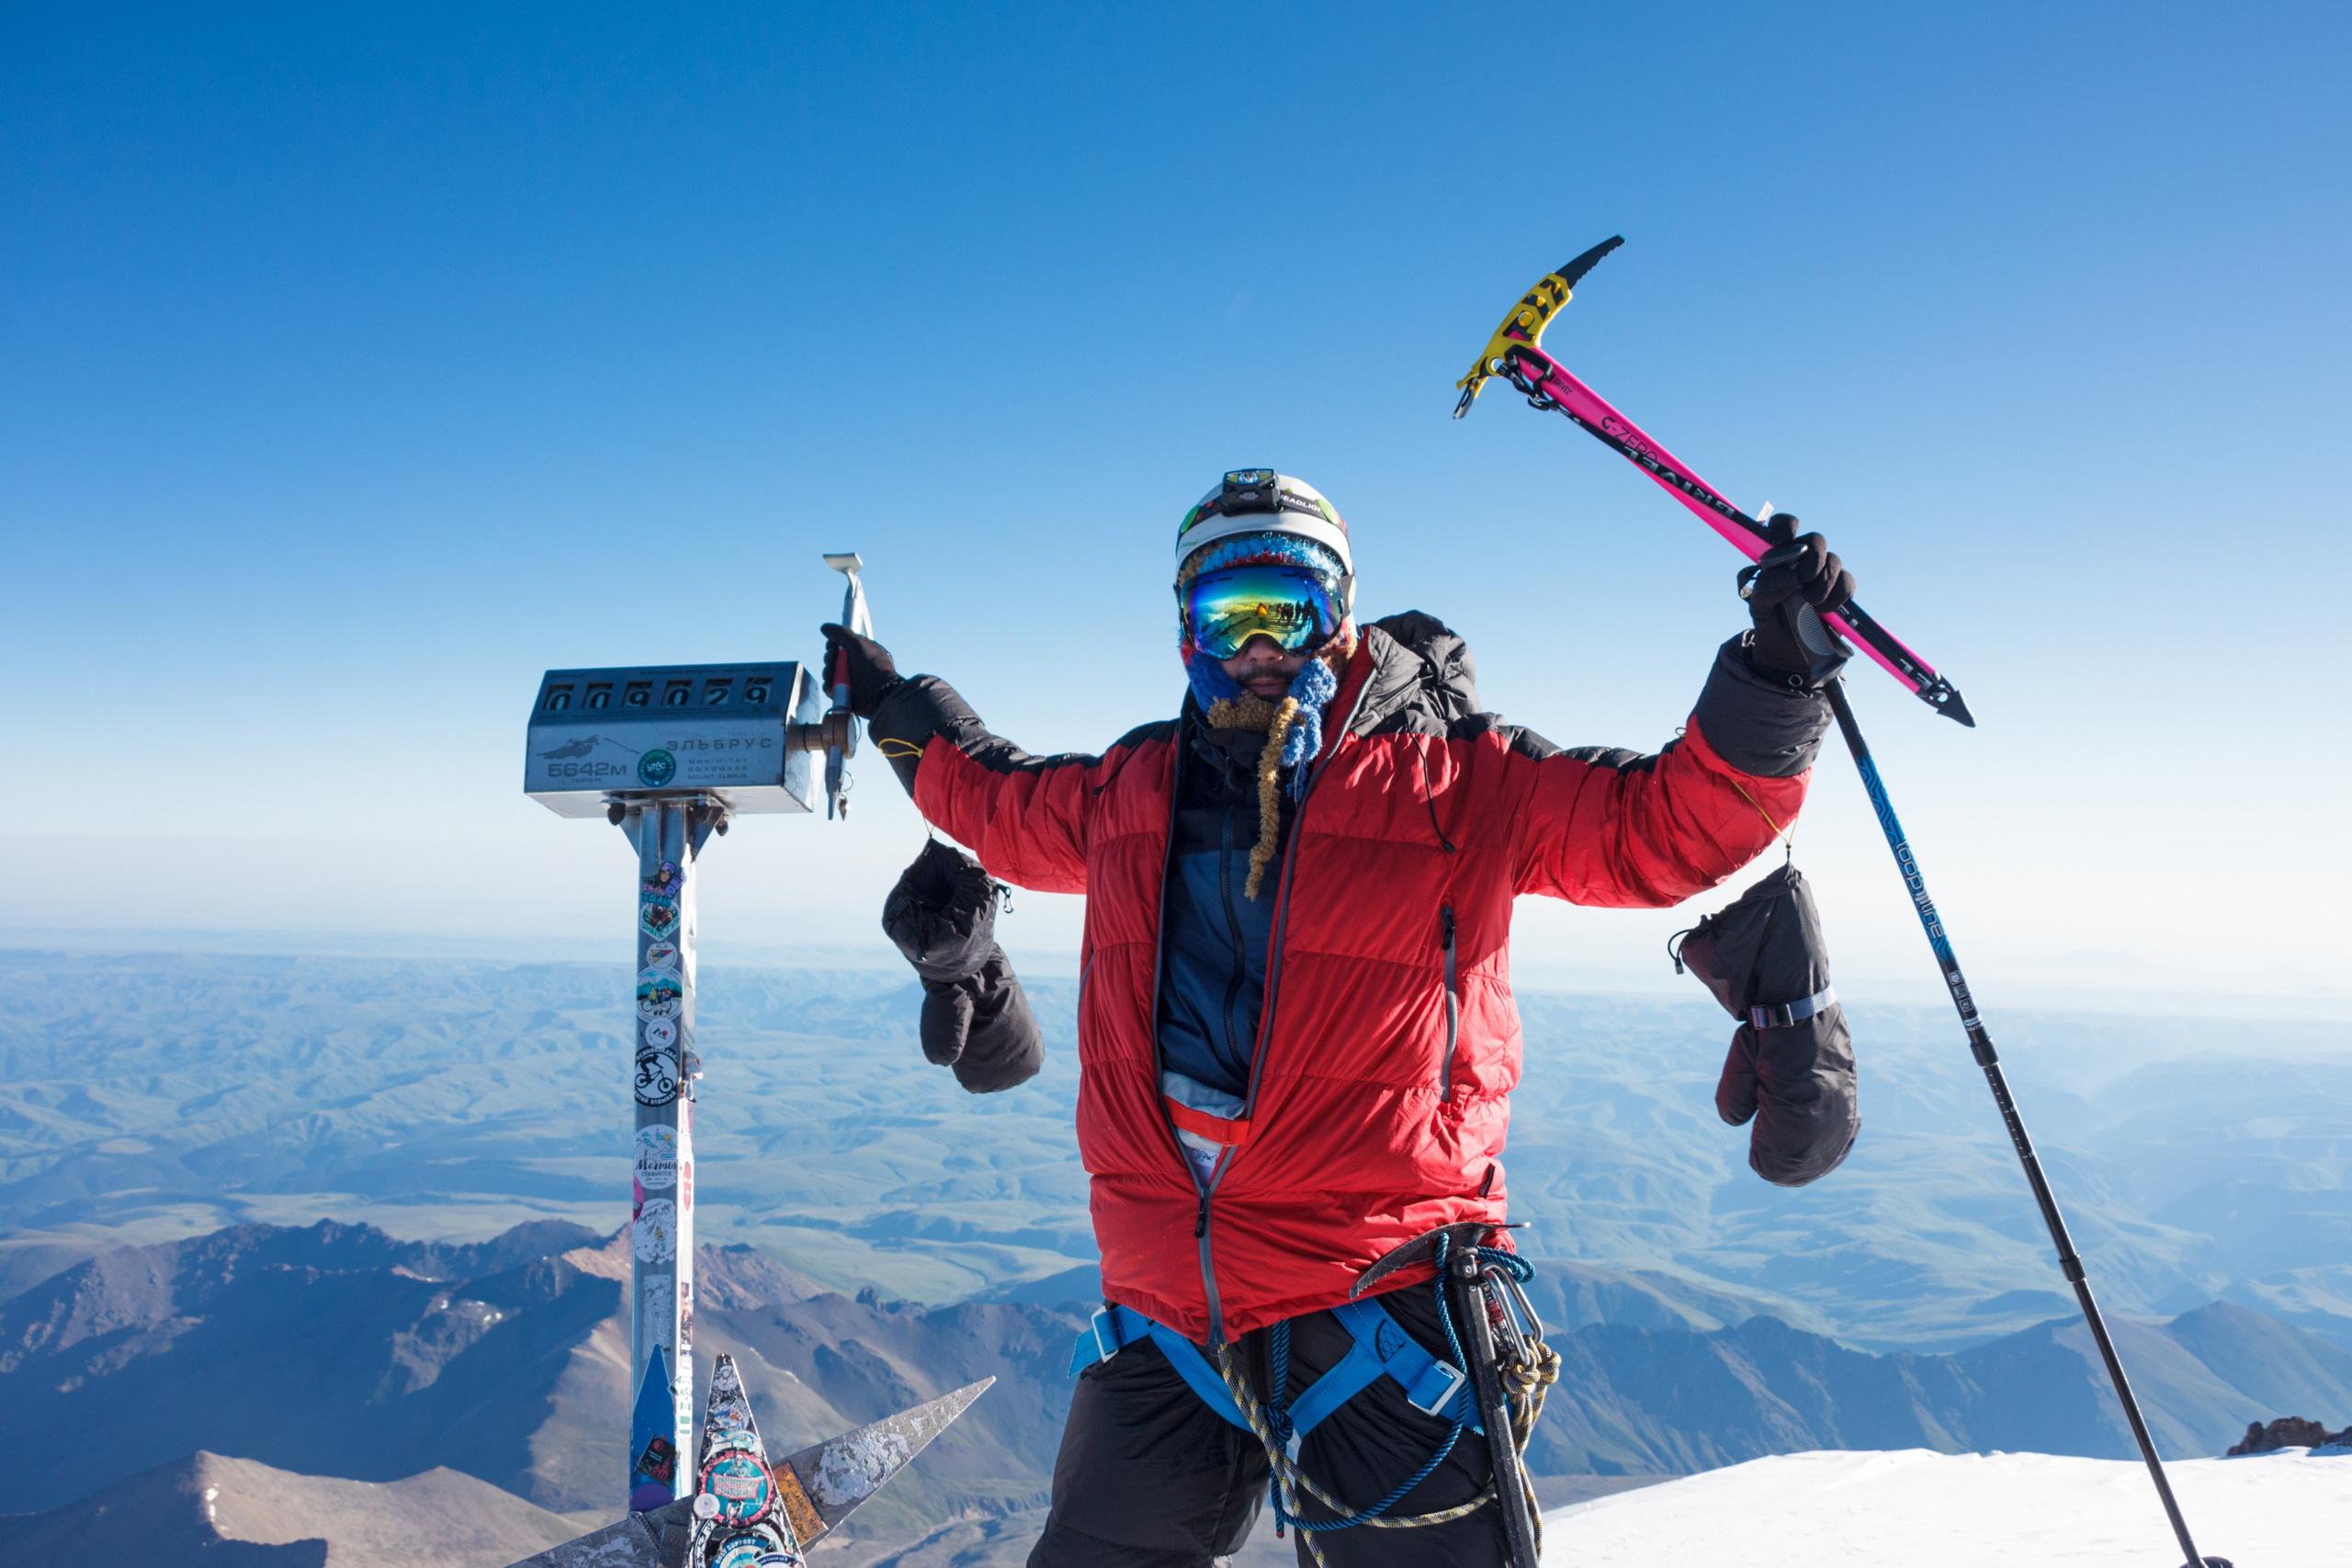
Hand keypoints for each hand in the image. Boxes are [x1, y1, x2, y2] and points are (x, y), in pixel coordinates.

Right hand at [819, 624, 901, 717]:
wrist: (879, 694)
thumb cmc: (872, 668)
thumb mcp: (858, 645)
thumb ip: (841, 634)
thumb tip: (824, 628)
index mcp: (861, 652)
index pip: (840, 644)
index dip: (833, 644)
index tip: (833, 646)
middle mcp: (854, 665)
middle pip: (832, 658)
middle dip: (830, 659)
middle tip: (834, 660)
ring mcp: (849, 680)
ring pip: (829, 673)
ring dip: (828, 673)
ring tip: (835, 676)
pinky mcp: (844, 693)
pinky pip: (829, 687)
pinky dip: (829, 686)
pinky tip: (833, 687)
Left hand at [1743, 514, 1854, 681]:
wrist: (1787, 652)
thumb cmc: (1770, 621)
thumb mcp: (1758, 607)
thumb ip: (1764, 589)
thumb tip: (1789, 577)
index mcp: (1779, 556)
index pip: (1783, 525)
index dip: (1786, 526)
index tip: (1784, 541)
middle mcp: (1804, 559)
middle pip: (1817, 539)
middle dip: (1812, 557)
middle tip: (1803, 579)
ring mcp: (1824, 573)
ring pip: (1834, 560)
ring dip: (1823, 582)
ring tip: (1811, 603)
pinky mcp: (1841, 590)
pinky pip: (1847, 581)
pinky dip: (1837, 595)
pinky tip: (1825, 610)